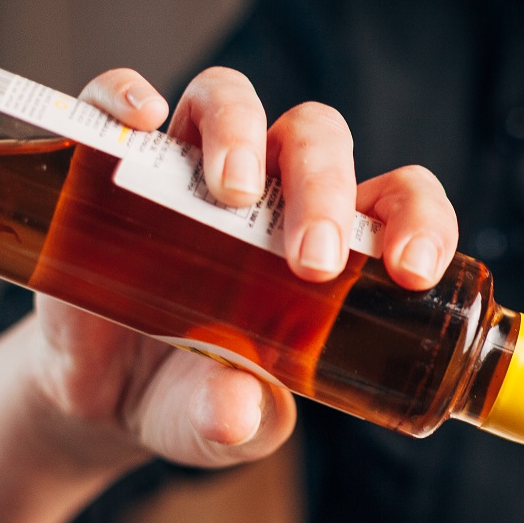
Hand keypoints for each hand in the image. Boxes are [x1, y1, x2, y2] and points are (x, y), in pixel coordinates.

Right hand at [18, 67, 460, 472]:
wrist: (103, 399)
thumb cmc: (198, 398)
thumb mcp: (226, 427)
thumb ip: (239, 422)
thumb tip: (234, 411)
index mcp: (330, 243)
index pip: (395, 199)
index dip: (419, 219)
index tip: (412, 272)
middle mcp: (269, 191)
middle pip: (315, 139)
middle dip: (324, 190)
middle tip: (313, 262)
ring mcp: (190, 170)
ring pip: (230, 100)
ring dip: (240, 133)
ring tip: (232, 195)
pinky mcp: (116, 166)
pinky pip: (119, 101)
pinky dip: (127, 95)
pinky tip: (141, 121)